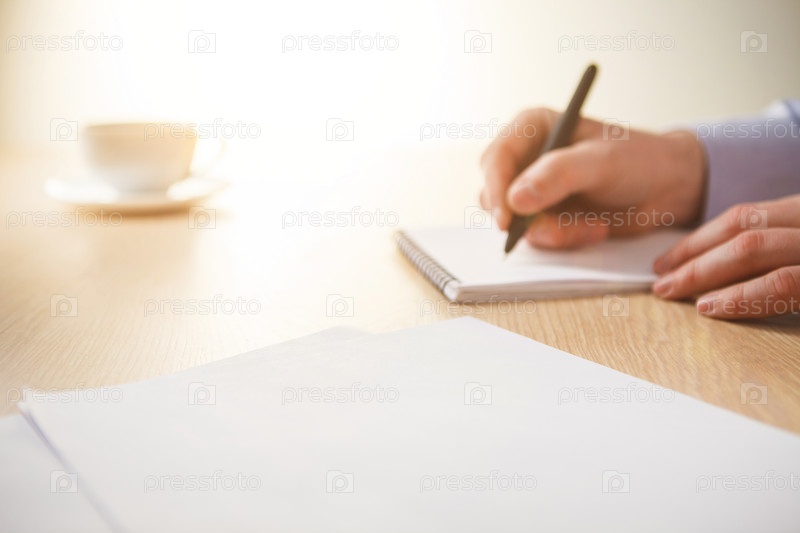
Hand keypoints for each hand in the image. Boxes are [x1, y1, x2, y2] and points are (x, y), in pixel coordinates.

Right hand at [479, 108, 705, 247]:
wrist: (669, 188)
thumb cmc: (639, 160)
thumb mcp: (600, 162)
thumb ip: (557, 175)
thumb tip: (515, 199)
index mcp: (532, 128)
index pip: (496, 159)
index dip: (496, 190)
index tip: (507, 219)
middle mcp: (526, 158)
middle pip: (495, 194)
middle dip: (526, 218)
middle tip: (557, 229)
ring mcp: (533, 189)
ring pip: (514, 222)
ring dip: (553, 232)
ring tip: (592, 226)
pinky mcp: (544, 215)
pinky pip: (536, 237)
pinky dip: (565, 239)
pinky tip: (594, 229)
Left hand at [653, 195, 799, 318]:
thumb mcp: (796, 252)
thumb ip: (771, 254)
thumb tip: (712, 274)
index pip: (744, 218)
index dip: (698, 241)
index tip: (667, 262)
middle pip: (741, 230)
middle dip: (693, 257)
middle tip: (661, 283)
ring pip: (751, 248)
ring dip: (705, 272)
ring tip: (674, 293)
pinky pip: (781, 283)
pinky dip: (742, 296)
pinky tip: (712, 307)